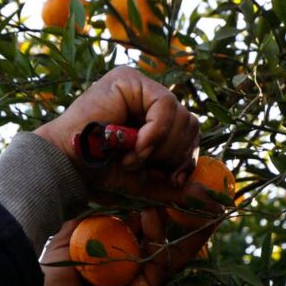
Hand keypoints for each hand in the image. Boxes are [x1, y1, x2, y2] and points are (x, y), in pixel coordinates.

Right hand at [34, 67, 199, 189]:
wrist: (68, 167)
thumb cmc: (100, 174)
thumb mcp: (148, 182)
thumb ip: (178, 187)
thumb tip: (217, 206)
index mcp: (151, 116)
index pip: (189, 131)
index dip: (186, 157)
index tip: (172, 179)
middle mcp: (146, 96)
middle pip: (190, 122)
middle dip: (173, 154)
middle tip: (142, 166)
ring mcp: (138, 85)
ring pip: (181, 114)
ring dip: (160, 147)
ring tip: (131, 158)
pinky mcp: (128, 79)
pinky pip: (165, 105)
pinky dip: (155, 133)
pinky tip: (134, 146)